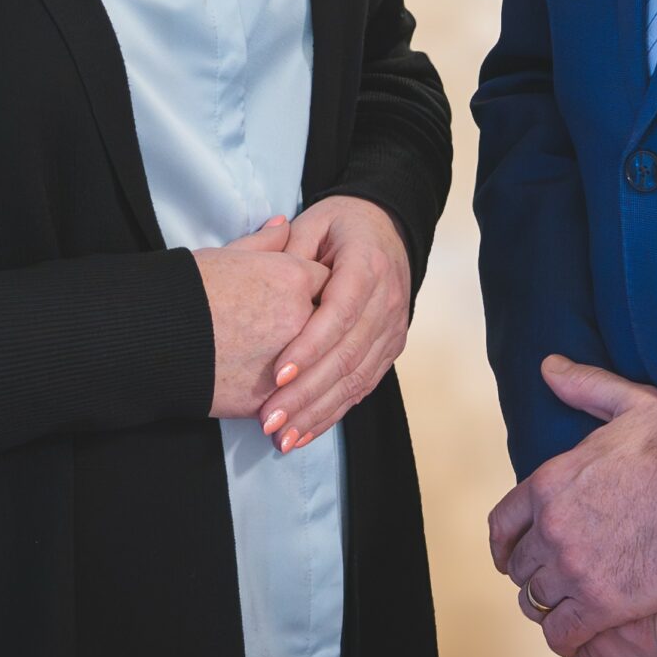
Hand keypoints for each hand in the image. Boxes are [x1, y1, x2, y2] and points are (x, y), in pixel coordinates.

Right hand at [192, 217, 328, 419]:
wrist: (152, 338)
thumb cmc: (187, 290)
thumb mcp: (229, 254)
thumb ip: (266, 242)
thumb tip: (284, 224)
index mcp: (292, 277)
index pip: (328, 281)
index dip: (317, 288)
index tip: (307, 295)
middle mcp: (300, 317)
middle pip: (330, 324)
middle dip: (320, 327)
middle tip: (304, 331)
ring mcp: (290, 360)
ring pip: (317, 365)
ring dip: (309, 365)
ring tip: (289, 366)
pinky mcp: (273, 396)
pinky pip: (296, 395)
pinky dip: (291, 394)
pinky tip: (282, 392)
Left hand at [256, 195, 410, 452]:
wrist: (388, 228)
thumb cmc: (342, 225)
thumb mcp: (314, 221)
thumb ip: (288, 248)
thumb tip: (263, 275)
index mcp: (368, 265)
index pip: (339, 313)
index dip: (309, 347)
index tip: (277, 374)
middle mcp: (387, 301)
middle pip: (348, 355)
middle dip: (308, 392)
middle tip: (269, 418)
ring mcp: (393, 328)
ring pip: (357, 378)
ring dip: (318, 412)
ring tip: (282, 436)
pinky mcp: (391, 348)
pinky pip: (364, 386)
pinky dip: (333, 413)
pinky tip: (304, 433)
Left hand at [490, 356, 656, 656]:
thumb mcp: (627, 402)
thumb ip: (583, 386)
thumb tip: (549, 365)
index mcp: (549, 481)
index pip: (502, 524)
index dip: (505, 544)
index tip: (513, 555)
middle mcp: (551, 526)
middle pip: (518, 567)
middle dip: (531, 575)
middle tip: (552, 582)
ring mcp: (574, 565)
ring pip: (536, 601)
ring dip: (548, 607)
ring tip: (566, 610)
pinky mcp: (602, 601)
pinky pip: (563, 633)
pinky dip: (566, 638)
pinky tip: (581, 635)